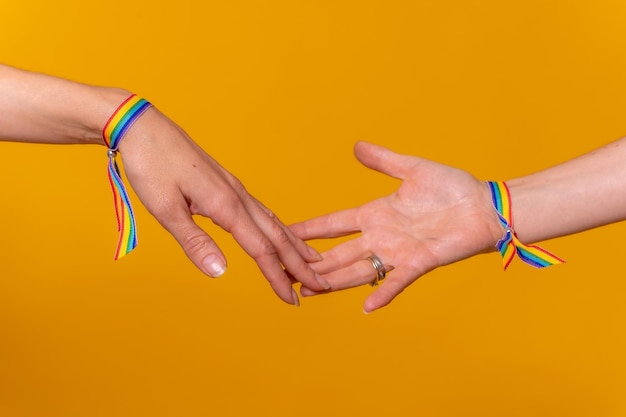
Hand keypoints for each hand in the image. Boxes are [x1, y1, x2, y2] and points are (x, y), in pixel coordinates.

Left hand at [118, 107, 328, 304]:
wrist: (144, 127)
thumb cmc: (151, 166)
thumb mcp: (165, 209)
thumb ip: (195, 241)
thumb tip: (220, 272)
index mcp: (225, 204)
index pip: (260, 249)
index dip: (277, 276)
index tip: (291, 300)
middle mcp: (238, 196)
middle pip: (276, 235)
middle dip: (298, 262)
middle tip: (318, 284)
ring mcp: (235, 188)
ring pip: (273, 220)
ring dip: (293, 244)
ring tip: (312, 260)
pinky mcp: (228, 184)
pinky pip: (262, 210)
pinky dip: (278, 227)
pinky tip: (280, 232)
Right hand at [290, 141, 503, 311]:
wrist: (484, 205)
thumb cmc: (452, 187)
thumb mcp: (413, 168)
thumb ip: (383, 160)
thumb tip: (356, 146)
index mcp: (375, 214)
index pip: (333, 224)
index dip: (309, 229)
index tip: (283, 233)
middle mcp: (380, 237)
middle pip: (337, 254)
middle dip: (312, 265)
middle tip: (284, 273)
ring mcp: (397, 252)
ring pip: (357, 270)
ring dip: (334, 282)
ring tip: (309, 292)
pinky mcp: (419, 263)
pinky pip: (397, 281)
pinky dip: (383, 294)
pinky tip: (366, 307)